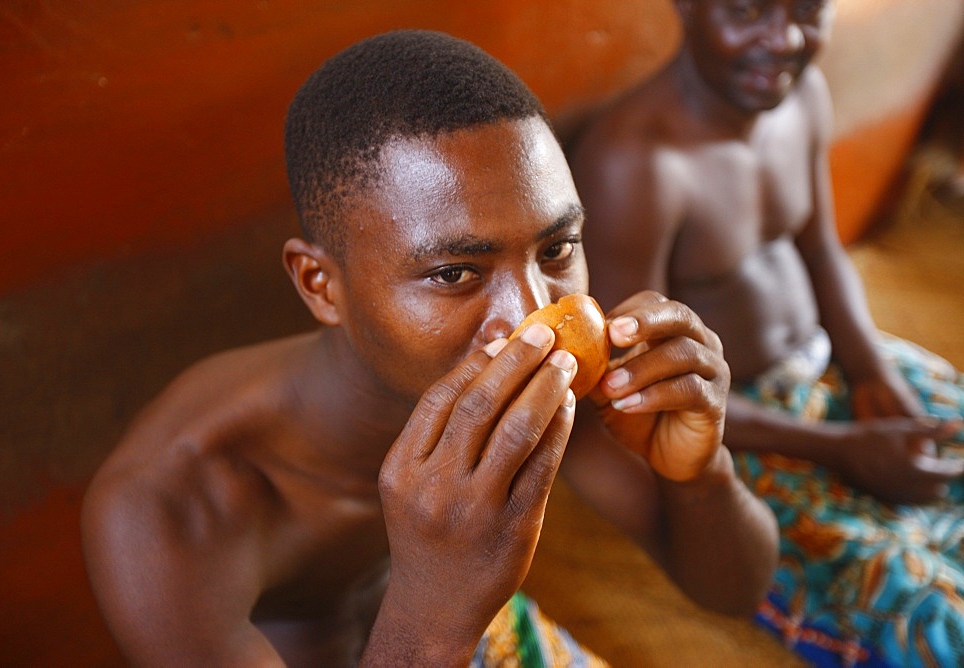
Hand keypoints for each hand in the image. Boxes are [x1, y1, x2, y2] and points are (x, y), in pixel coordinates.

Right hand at [373, 324, 575, 658]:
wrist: (435, 607)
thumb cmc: (426, 532)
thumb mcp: (410, 484)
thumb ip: (438, 433)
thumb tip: (484, 361)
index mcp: (401, 469)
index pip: (440, 398)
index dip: (475, 362)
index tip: (504, 338)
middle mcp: (434, 486)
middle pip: (479, 404)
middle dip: (516, 361)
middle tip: (544, 334)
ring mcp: (475, 509)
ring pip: (516, 428)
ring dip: (545, 387)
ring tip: (566, 362)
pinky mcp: (515, 527)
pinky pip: (544, 464)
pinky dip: (559, 428)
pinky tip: (569, 406)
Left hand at [589, 291, 729, 481]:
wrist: (669, 458)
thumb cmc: (637, 413)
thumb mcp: (609, 387)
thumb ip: (594, 366)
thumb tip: (559, 348)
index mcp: (673, 330)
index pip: (655, 302)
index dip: (628, 309)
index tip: (599, 326)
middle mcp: (701, 343)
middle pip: (679, 315)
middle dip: (644, 321)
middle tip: (612, 334)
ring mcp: (713, 371)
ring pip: (683, 353)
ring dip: (641, 368)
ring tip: (610, 386)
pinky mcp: (716, 403)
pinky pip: (690, 390)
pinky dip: (654, 395)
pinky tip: (627, 406)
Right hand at [832, 417, 963, 503]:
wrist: (837, 451)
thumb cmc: (869, 435)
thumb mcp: (901, 428)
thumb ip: (932, 430)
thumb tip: (959, 424)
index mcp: (914, 468)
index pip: (948, 473)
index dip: (958, 467)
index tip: (961, 461)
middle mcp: (906, 487)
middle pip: (939, 490)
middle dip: (943, 479)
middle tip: (942, 465)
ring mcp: (895, 495)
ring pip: (925, 500)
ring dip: (931, 488)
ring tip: (927, 473)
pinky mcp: (884, 499)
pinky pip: (909, 503)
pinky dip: (916, 495)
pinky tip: (910, 482)